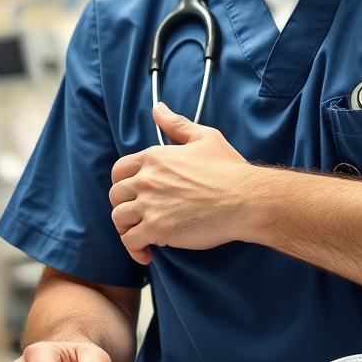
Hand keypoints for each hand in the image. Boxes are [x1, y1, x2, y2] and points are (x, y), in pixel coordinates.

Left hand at [110, 103, 255, 264]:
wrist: (245, 199)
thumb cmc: (229, 169)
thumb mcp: (205, 137)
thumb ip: (177, 124)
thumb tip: (158, 108)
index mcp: (155, 157)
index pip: (119, 170)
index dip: (123, 183)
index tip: (134, 194)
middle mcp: (147, 180)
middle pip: (116, 195)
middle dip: (125, 206)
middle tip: (140, 216)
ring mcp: (150, 205)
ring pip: (119, 219)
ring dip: (128, 228)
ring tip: (143, 235)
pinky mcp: (157, 229)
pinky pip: (131, 241)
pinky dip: (135, 249)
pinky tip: (147, 252)